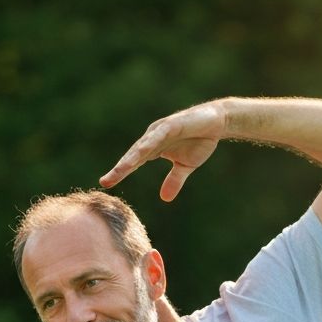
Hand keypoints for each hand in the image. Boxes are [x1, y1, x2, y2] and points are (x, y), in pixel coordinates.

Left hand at [99, 101, 227, 201]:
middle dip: (119, 169)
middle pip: (132, 156)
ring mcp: (160, 130)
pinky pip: (158, 135)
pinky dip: (150, 143)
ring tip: (120, 170)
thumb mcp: (185, 166)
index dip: (120, 174)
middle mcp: (152, 139)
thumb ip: (173, 181)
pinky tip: (141, 152)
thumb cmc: (199, 141)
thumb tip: (164, 199)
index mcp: (153, 149)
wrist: (217, 122)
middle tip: (105, 182)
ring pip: (142, 147)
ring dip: (130, 158)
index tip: (106, 184)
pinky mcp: (172, 124)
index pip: (133, 163)